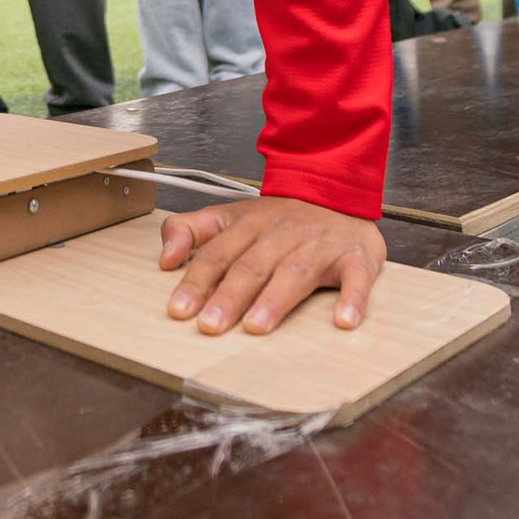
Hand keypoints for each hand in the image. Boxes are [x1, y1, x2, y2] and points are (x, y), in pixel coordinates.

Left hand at [158, 195, 387, 335]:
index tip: (179, 309)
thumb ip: (190, 231)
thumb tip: (163, 260)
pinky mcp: (355, 257)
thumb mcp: (229, 216)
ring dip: (275, 300)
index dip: (197, 281)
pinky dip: (352, 298)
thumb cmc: (280, 219)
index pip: (218, 254)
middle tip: (210, 325)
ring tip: (256, 326)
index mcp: (249, 224)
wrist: (338, 192)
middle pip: (252, 265)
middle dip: (229, 296)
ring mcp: (320, 245)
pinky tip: (343, 321)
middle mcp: (283, 234)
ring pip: (295, 272)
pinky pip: (355, 278)